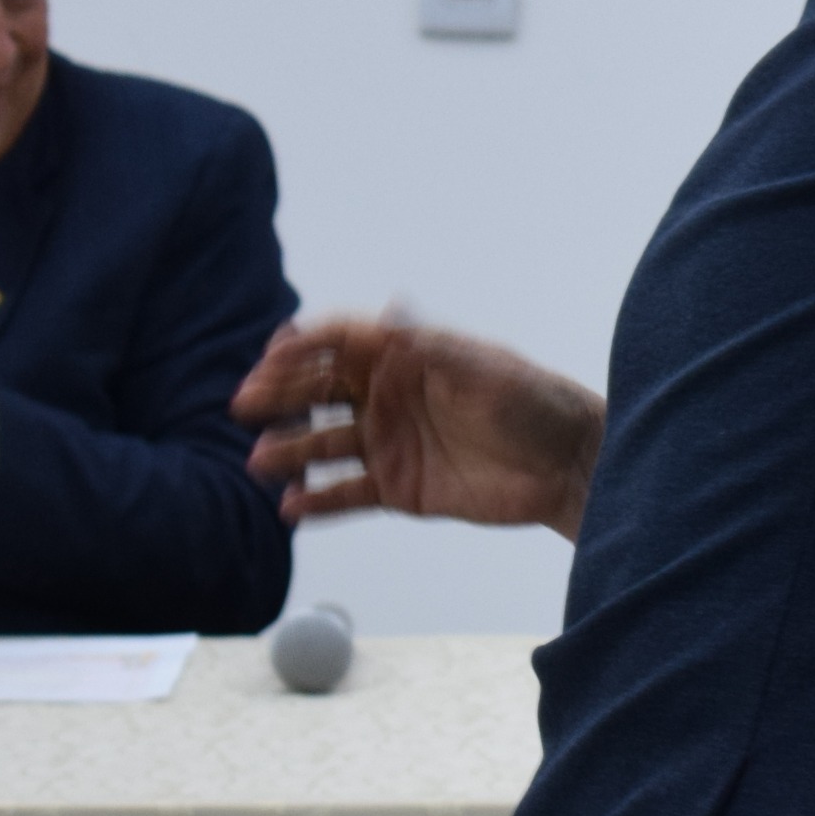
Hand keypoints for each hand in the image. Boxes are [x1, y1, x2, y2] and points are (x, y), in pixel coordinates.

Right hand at [233, 317, 605, 537]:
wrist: (569, 467)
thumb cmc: (535, 404)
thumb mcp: (483, 368)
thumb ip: (429, 346)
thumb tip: (390, 307)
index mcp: (406, 356)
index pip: (339, 343)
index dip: (302, 346)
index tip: (270, 357)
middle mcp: (389, 397)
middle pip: (319, 392)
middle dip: (279, 396)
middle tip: (245, 406)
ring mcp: (390, 443)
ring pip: (323, 446)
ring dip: (288, 451)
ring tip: (261, 462)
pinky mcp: (399, 488)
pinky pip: (345, 496)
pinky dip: (316, 503)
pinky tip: (289, 508)